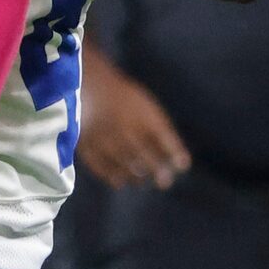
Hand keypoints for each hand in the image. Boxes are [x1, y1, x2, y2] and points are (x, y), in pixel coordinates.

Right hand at [77, 51, 190, 189]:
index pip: (165, 139)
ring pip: (125, 166)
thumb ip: (160, 128)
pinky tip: (119, 181)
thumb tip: (174, 155)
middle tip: (164, 183)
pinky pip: (102, 167)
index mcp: (143, 115)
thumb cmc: (121, 97)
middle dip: (158, 172)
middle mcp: (126, 130)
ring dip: (136, 177)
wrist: (86, 85)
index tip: (182, 166)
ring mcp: (107, 140)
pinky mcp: (88, 146)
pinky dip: (112, 177)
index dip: (175, 153)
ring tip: (140, 182)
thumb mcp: (146, 106)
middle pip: (146, 157)